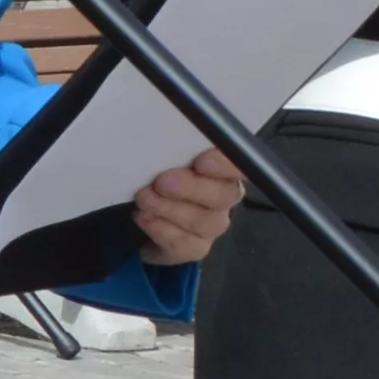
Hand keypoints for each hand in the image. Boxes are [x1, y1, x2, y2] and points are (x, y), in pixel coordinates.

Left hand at [133, 150, 240, 265]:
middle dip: (192, 188)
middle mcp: (225, 195)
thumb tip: (160, 130)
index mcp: (223, 166)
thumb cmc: (155, 170)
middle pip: (224, 194)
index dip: (226, 165)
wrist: (139, 208)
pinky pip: (185, 244)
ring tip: (143, 199)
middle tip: (162, 182)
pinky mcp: (196, 248)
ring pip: (204, 221)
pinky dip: (161, 230)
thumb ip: (171, 144)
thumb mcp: (163, 153)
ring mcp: (212, 224)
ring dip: (170, 209)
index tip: (202, 162)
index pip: (239, 163)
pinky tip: (143, 217)